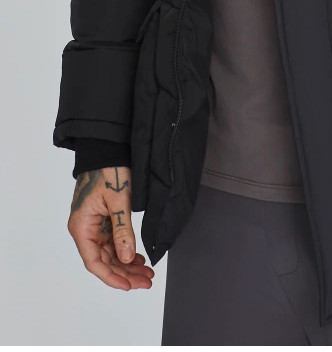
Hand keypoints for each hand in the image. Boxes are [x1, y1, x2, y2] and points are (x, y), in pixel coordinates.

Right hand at [67, 165, 153, 290]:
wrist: (108, 148)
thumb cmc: (110, 169)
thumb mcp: (119, 201)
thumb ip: (122, 230)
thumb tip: (126, 258)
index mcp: (81, 226)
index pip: (94, 262)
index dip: (112, 277)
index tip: (130, 285)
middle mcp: (84, 228)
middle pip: (104, 260)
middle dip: (125, 272)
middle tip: (147, 280)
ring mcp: (93, 224)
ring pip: (110, 252)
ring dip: (127, 263)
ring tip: (147, 272)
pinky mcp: (102, 218)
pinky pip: (112, 240)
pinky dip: (125, 249)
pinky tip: (138, 257)